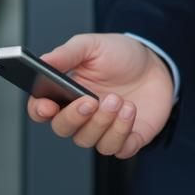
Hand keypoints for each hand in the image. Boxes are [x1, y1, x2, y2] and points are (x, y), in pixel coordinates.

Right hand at [25, 33, 174, 159]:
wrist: (155, 64)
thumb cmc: (121, 55)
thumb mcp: (93, 46)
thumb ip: (67, 53)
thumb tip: (44, 61)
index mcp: (66, 93)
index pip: (40, 110)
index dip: (39, 111)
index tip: (47, 106)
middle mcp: (81, 116)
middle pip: (62, 129)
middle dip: (75, 117)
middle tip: (91, 100)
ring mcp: (103, 130)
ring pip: (89, 141)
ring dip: (103, 122)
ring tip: (118, 99)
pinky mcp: (127, 139)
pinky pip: (118, 149)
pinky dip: (123, 132)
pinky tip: (131, 111)